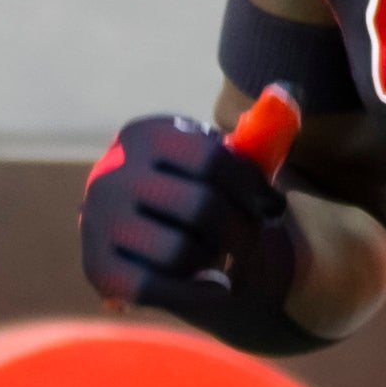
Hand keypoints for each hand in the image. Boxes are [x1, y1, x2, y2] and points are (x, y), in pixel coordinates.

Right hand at [78, 109, 312, 352]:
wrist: (157, 241)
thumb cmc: (204, 193)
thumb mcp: (231, 162)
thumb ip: (263, 129)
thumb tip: (288, 92)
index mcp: (145, 135)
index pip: (213, 160)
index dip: (254, 190)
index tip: (273, 207)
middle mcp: (110, 174)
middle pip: (202, 209)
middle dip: (241, 232)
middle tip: (250, 241)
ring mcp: (97, 222)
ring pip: (181, 252)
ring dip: (215, 262)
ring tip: (223, 257)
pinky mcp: (97, 269)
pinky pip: (156, 289)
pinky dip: (197, 293)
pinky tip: (216, 287)